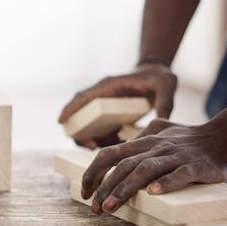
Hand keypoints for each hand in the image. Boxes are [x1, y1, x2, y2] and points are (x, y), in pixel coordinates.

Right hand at [58, 63, 177, 147]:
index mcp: (109, 86)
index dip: (71, 108)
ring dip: (91, 137)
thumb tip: (162, 123)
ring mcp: (104, 105)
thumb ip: (165, 103)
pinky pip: (99, 128)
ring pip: (88, 123)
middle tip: (90, 146)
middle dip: (80, 130)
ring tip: (103, 150)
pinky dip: (102, 139)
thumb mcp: (165, 86)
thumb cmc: (158, 77)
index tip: (61, 121)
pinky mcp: (110, 114)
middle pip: (80, 112)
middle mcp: (102, 95)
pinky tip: (113, 149)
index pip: (84, 97)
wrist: (157, 75)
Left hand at [81, 117, 226, 214]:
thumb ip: (140, 138)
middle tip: (94, 209)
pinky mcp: (198, 166)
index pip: (109, 154)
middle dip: (105, 187)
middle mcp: (156, 147)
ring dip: (125, 189)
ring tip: (111, 207)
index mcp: (144, 142)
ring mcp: (176, 156)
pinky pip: (180, 174)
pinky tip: (153, 193)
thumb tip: (119, 147)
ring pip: (145, 170)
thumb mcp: (161, 132)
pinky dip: (166, 183)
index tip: (85, 192)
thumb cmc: (192, 138)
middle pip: (123, 165)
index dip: (93, 172)